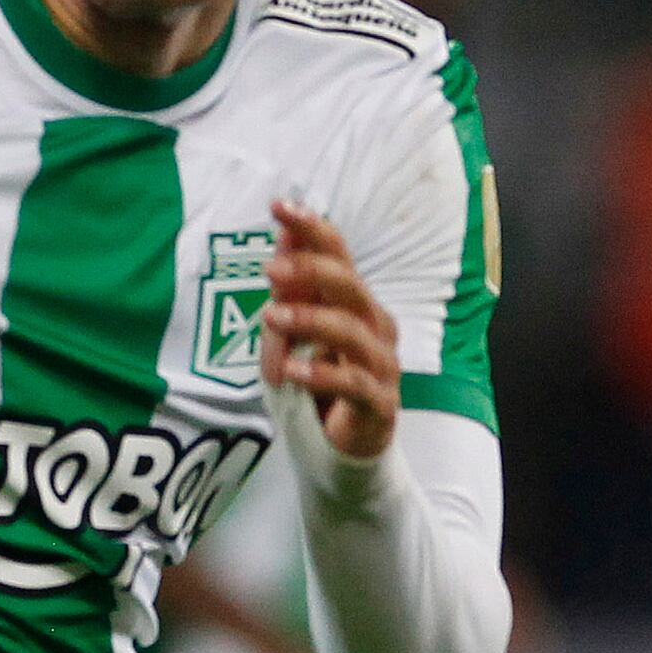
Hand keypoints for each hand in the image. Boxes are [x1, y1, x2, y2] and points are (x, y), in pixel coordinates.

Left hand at [258, 199, 397, 459]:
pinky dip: (323, 373)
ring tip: (272, 316)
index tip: (280, 206)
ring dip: (310, 319)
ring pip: (353, 331)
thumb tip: (282, 240)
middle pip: (350, 287)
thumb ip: (289, 291)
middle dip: (312, 271)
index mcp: (353, 303)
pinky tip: (293, 369)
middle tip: (271, 269)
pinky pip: (355, 382)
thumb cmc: (317, 382)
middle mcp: (373, 326)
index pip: (338, 256)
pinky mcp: (379, 402)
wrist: (340, 446)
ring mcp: (380, 364)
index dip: (312, 229)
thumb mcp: (291, 335)